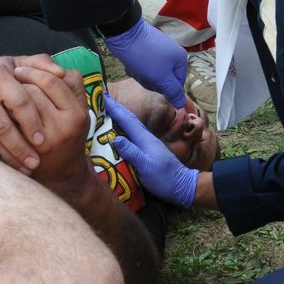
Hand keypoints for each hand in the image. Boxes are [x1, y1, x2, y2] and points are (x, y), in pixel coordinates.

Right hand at [0, 55, 47, 172]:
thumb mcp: (17, 62)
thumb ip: (41, 64)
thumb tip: (62, 73)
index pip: (18, 101)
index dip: (31, 122)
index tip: (43, 141)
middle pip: (1, 125)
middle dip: (19, 146)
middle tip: (35, 163)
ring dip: (7, 156)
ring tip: (25, 169)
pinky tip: (10, 165)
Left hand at [12, 59, 94, 197]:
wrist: (63, 174)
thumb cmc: (69, 135)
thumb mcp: (77, 111)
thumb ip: (71, 87)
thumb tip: (58, 68)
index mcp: (77, 114)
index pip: (52, 82)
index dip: (34, 72)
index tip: (20, 70)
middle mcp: (64, 127)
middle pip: (33, 92)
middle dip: (18, 83)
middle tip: (6, 79)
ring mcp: (46, 140)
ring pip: (19, 107)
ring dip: (7, 97)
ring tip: (1, 93)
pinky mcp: (30, 151)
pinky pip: (11, 124)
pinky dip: (3, 115)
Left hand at [104, 18, 186, 107]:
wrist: (123, 32)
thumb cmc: (144, 56)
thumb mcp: (160, 77)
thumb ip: (172, 91)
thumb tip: (181, 105)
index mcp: (180, 60)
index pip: (176, 85)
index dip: (163, 88)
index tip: (152, 81)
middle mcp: (172, 55)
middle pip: (164, 80)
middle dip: (150, 80)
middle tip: (142, 73)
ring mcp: (160, 51)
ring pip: (152, 74)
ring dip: (141, 75)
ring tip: (135, 67)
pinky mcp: (147, 49)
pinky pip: (144, 65)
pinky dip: (137, 67)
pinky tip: (131, 62)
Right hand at [106, 93, 197, 207]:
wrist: (182, 186)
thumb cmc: (164, 178)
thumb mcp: (146, 167)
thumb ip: (132, 152)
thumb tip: (115, 138)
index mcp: (145, 139)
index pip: (127, 120)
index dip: (115, 109)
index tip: (103, 97)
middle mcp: (146, 138)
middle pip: (129, 120)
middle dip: (115, 110)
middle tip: (100, 101)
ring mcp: (148, 144)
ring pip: (130, 127)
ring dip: (118, 118)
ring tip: (105, 113)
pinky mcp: (148, 151)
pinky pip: (132, 136)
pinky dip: (123, 130)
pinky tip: (118, 132)